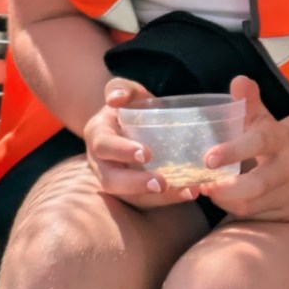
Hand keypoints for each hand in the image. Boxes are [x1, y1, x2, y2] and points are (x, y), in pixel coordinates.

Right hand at [82, 78, 202, 209]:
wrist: (127, 120)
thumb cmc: (126, 103)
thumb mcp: (124, 89)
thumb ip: (120, 88)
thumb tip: (115, 99)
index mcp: (97, 135)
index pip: (104, 146)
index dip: (122, 151)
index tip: (145, 154)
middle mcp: (100, 163)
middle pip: (111, 181)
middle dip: (135, 185)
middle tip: (160, 183)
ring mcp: (115, 180)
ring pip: (130, 197)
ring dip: (158, 198)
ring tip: (185, 191)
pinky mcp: (132, 192)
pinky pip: (147, 200)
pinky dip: (169, 199)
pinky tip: (191, 191)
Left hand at [199, 76, 288, 221]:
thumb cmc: (260, 135)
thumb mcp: (254, 115)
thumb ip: (245, 99)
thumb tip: (239, 81)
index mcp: (278, 136)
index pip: (257, 142)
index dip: (233, 151)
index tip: (208, 158)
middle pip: (257, 184)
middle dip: (225, 188)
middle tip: (202, 185)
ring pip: (251, 206)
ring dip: (225, 201)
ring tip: (210, 191)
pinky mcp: (288, 212)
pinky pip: (255, 220)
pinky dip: (235, 213)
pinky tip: (226, 202)